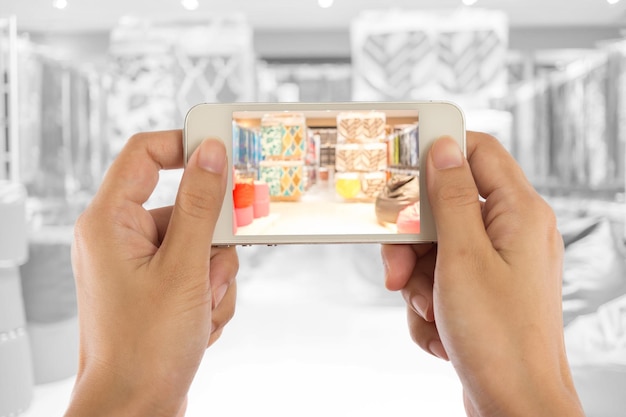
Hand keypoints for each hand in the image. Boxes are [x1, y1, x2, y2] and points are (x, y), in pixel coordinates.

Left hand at [65, 130, 237, 416]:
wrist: (136, 407)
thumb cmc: (144, 348)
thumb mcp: (183, 268)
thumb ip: (200, 205)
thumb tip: (212, 155)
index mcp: (110, 221)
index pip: (145, 154)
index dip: (185, 146)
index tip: (225, 153)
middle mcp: (122, 238)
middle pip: (186, 205)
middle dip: (211, 241)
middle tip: (212, 267)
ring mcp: (142, 264)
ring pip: (201, 242)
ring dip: (213, 276)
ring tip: (198, 309)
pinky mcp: (160, 286)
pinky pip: (201, 269)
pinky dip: (210, 294)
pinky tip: (197, 322)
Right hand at [382, 133, 583, 415]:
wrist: (514, 407)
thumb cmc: (498, 337)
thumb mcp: (462, 257)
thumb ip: (450, 197)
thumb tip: (443, 147)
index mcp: (519, 213)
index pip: (478, 152)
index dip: (437, 152)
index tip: (399, 165)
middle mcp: (511, 234)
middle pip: (444, 207)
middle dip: (413, 242)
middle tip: (399, 270)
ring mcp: (496, 265)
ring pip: (435, 248)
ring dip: (418, 281)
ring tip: (431, 312)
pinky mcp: (482, 293)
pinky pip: (439, 280)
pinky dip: (429, 305)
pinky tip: (441, 333)